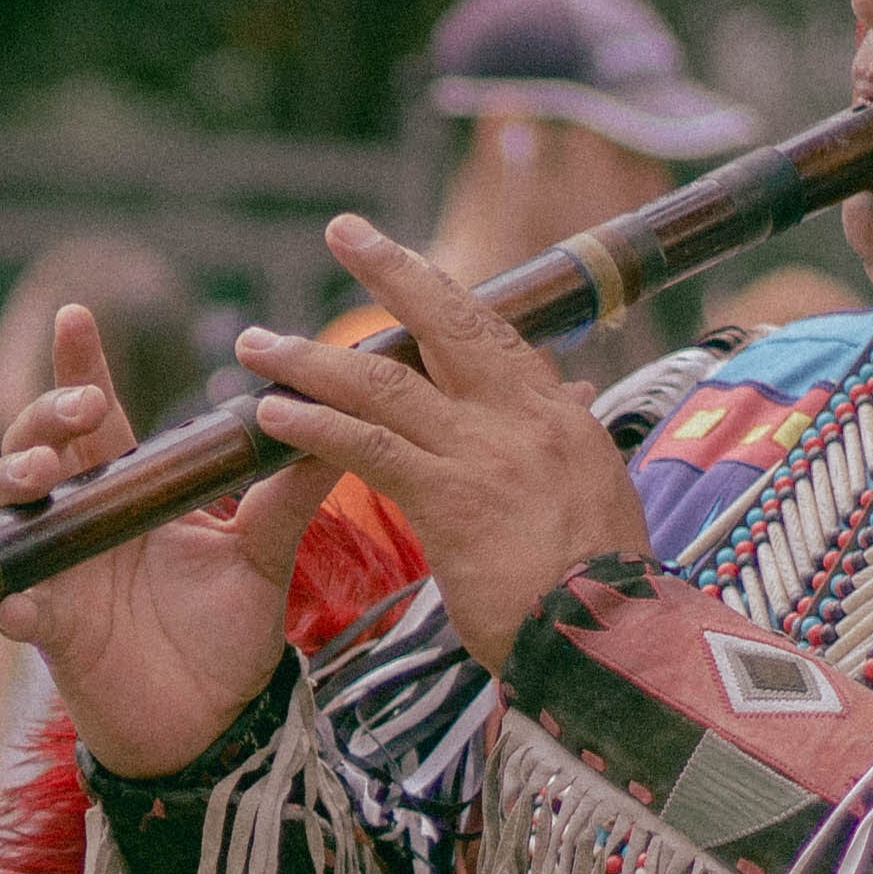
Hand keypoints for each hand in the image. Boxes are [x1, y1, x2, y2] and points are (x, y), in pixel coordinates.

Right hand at [0, 302, 318, 775]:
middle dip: (46, 416)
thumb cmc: (227, 636)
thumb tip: (337, 422)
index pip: (96, 415)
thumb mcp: (263, 554)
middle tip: (82, 407)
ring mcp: (59, 572)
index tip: (78, 314)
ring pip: (9, 511)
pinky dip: (11, 601)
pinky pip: (16, 608)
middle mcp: (83, 522)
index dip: (79, 365)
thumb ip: (287, 492)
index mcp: (128, 492)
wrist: (216, 725)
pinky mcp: (53, 631)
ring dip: (15, 482)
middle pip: (38, 446)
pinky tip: (23, 601)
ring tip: (42, 472)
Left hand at [236, 216, 649, 679]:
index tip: (401, 259)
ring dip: (310, 359)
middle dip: (390, 268)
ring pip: (384, 381)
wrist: (618, 643)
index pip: (494, 333)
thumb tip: (571, 399)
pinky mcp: (449, 498)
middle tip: (342, 230)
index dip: (441, 292)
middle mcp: (523, 418)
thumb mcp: (598, 498)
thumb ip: (564, 447)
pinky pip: (366, 446)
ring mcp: (484, 453)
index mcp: (560, 416)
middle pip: (446, 320)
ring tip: (255, 345)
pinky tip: (269, 416)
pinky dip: (312, 425)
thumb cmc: (603, 589)